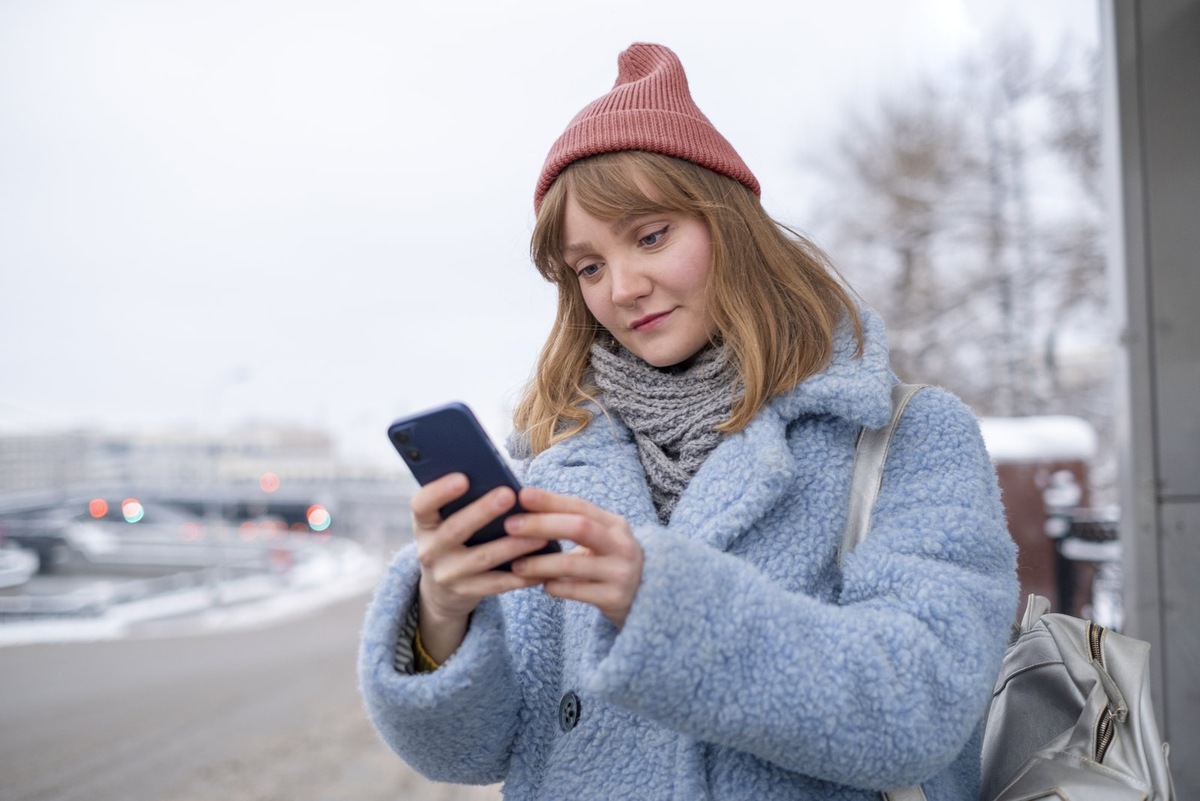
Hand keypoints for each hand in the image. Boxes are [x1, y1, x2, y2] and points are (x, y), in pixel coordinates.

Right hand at [411, 473, 547, 661]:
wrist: (442, 589)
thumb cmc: (456, 539)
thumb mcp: (447, 521)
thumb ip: (465, 503)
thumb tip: (501, 479)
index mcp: (424, 524)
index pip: (421, 505)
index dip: (439, 491)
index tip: (463, 478)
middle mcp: (429, 550)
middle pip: (454, 529)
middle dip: (482, 511)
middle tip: (509, 494)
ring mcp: (446, 574)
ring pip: (481, 558)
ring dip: (512, 546)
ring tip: (539, 534)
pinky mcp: (465, 593)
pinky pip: (496, 584)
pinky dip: (520, 575)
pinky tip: (541, 566)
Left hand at [505, 487, 643, 627]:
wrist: (649, 598)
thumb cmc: (610, 563)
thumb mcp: (601, 540)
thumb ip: (573, 526)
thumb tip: (526, 511)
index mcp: (615, 524)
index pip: (580, 506)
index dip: (550, 500)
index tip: (522, 495)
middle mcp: (621, 545)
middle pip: (579, 527)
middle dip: (542, 524)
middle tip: (510, 525)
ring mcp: (620, 572)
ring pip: (573, 563)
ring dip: (541, 563)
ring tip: (516, 564)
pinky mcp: (615, 598)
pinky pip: (577, 591)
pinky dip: (555, 586)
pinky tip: (542, 585)